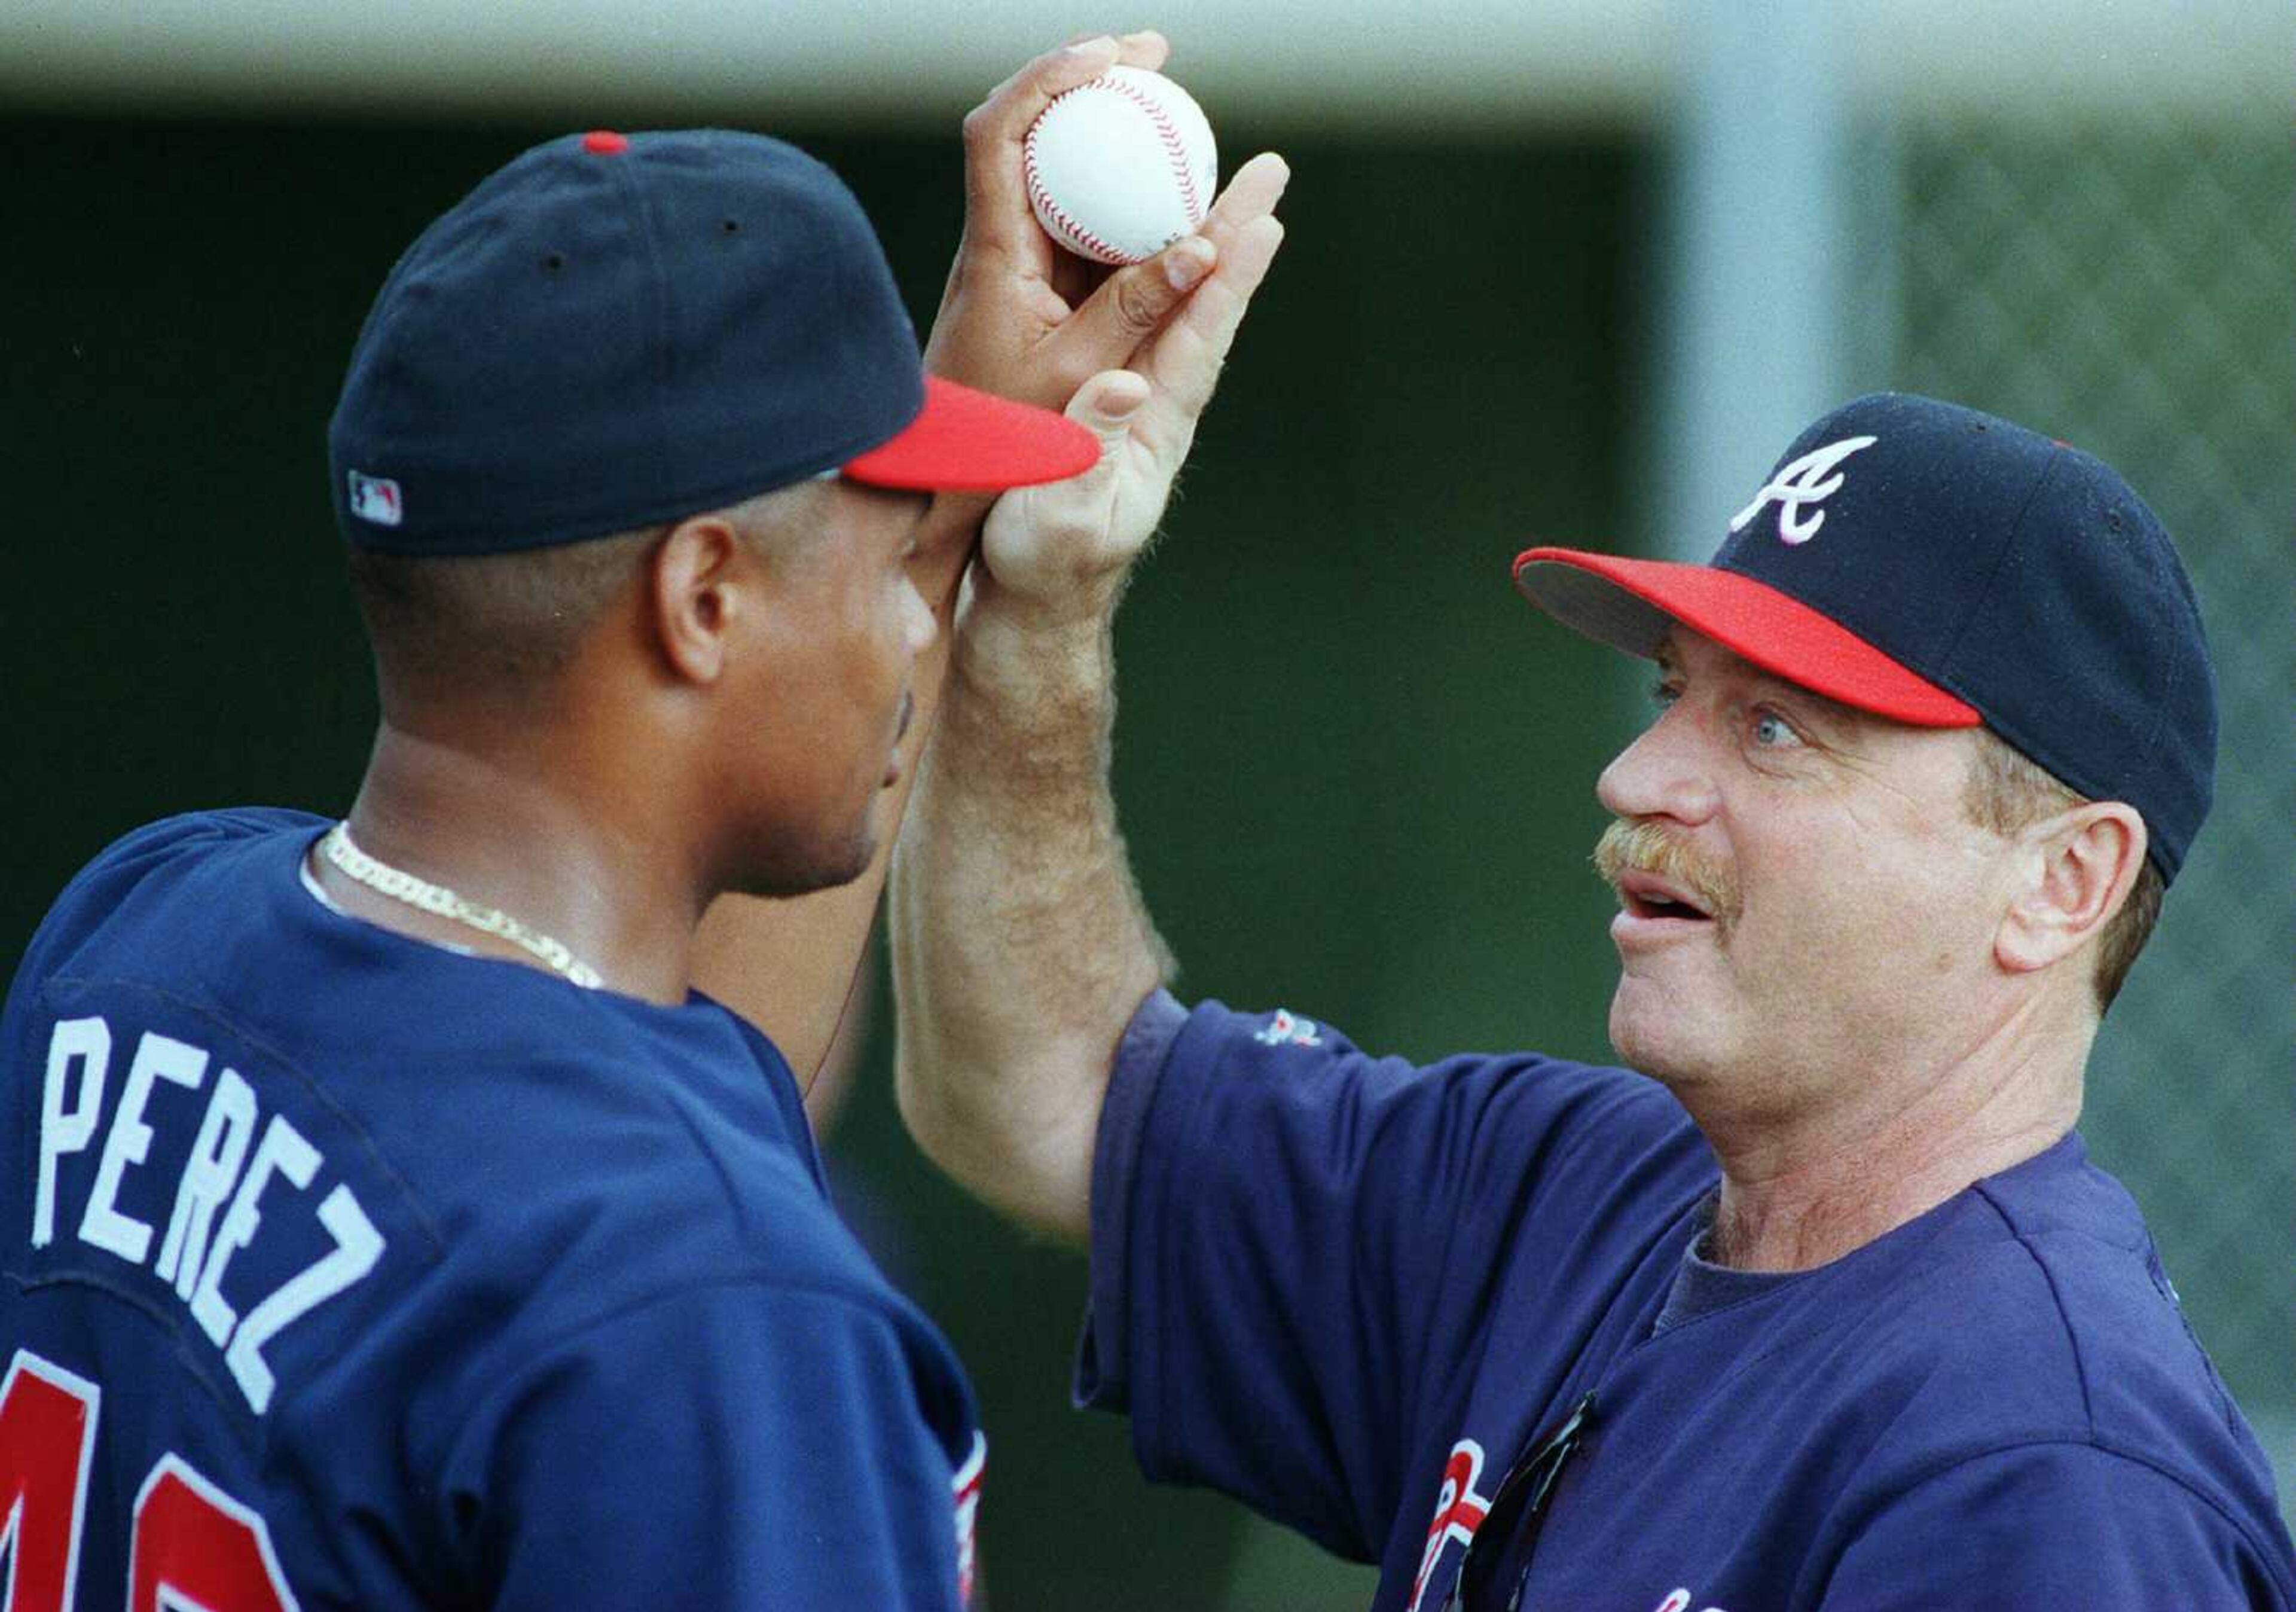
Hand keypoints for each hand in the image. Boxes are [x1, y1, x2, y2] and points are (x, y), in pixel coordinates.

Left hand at [925, 31, 1279, 411]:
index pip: (999, 136)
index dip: (1046, 81)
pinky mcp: (1034, 279)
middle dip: (1088, 78)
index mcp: (994, 254)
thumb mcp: (1076, 376)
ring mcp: (1016, 257)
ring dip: (1105, 126)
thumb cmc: (1002, 434)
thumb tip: (1202, 252)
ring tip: (1164, 95)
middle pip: (1029, 129)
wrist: (949, 472)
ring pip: (1055, 168)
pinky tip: (1160, 181)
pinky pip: (1077, 214)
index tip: (1106, 57)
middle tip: (1153, 54)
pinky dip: (1115, 186)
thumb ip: (1135, 313)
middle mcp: (998, 240)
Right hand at [975, 155, 1285, 626]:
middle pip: (1200, 308)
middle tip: (1269, 171)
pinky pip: (1130, 316)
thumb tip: (1123, 386)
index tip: (1263, 225)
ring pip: (1168, 304)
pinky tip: (1148, 232)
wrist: (1029, 597)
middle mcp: (1152, 404)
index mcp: (1152, 430)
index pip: (1199, 344)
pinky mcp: (1099, 395)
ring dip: (1198, 240)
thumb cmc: (1044, 568)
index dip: (1228, 284)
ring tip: (1223, 177)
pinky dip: (1147, 268)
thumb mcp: (1061, 517)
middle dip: (1233, 237)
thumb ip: (1089, 457)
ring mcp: (1129, 397)